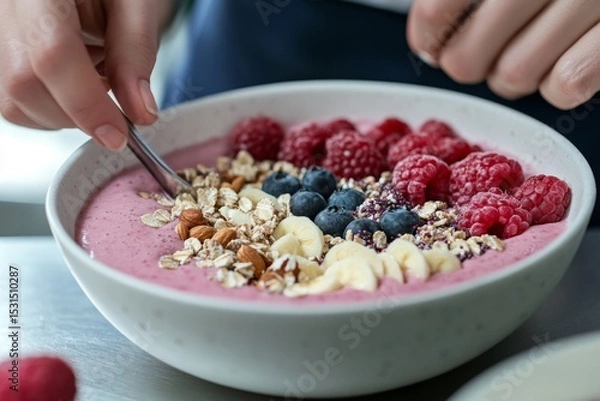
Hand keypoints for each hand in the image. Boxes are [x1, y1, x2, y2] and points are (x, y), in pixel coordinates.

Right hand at [0, 0, 175, 149]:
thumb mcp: (136, 6)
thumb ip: (136, 54)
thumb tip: (140, 111)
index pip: (52, 55)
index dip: (87, 104)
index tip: (118, 134)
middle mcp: (4, 9)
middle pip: (24, 85)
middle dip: (78, 114)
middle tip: (116, 109)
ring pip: (13, 101)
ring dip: (65, 113)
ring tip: (95, 78)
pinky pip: (12, 101)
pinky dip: (51, 108)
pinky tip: (75, 82)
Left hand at [407, 0, 599, 109]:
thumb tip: (427, 36)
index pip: (439, 6)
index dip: (427, 35)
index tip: (430, 45)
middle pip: (467, 57)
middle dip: (468, 64)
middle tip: (480, 53)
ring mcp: (591, 1)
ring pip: (513, 76)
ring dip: (513, 76)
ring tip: (528, 52)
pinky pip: (566, 85)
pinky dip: (559, 84)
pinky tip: (567, 60)